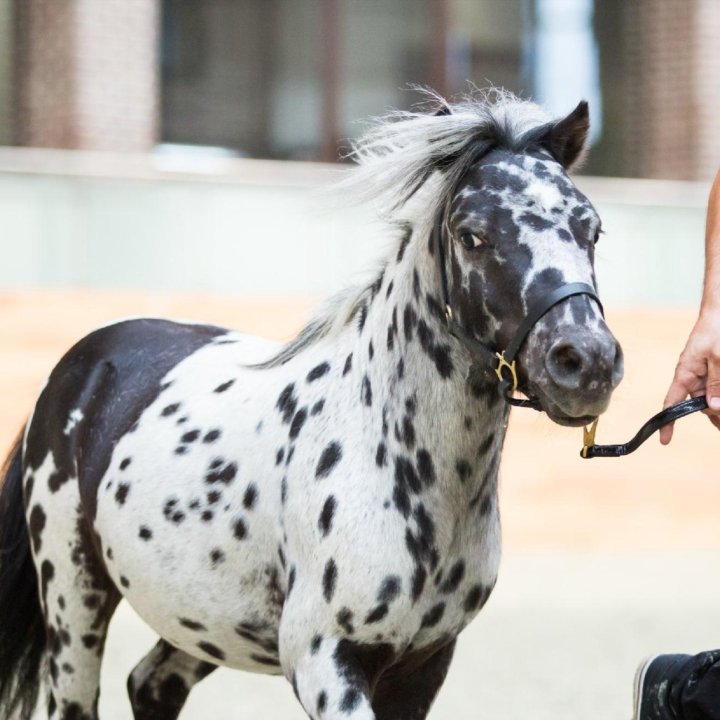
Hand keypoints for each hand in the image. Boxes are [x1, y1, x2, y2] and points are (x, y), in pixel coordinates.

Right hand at [660, 309, 719, 443]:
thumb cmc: (718, 329)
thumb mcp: (719, 357)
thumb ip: (717, 382)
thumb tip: (713, 407)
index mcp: (685, 373)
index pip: (672, 402)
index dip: (668, 422)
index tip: (665, 440)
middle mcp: (694, 376)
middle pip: (700, 405)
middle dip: (715, 415)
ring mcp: (708, 374)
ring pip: (714, 398)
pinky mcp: (718, 371)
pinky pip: (718, 388)